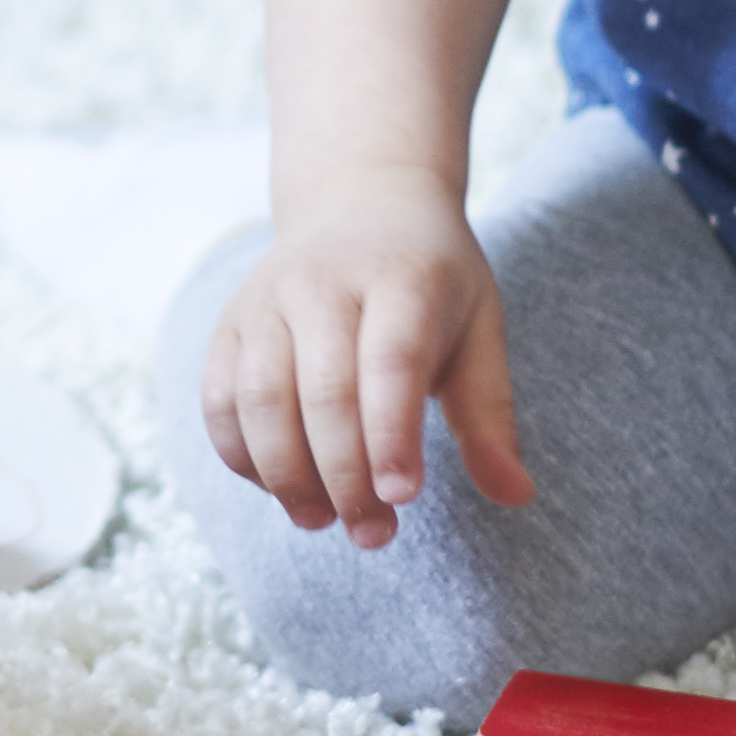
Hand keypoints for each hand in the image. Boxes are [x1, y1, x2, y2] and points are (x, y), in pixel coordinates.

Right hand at [201, 178, 530, 550]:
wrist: (359, 201)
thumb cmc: (431, 281)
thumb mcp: (479, 327)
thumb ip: (490, 413)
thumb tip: (516, 495)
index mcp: (402, 277)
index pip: (390, 362)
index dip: (391, 434)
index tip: (402, 497)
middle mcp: (324, 282)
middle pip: (323, 393)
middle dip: (345, 478)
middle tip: (373, 534)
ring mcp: (267, 300)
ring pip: (260, 401)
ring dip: (287, 476)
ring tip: (321, 521)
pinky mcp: (229, 324)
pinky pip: (219, 401)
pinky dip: (242, 456)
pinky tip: (280, 487)